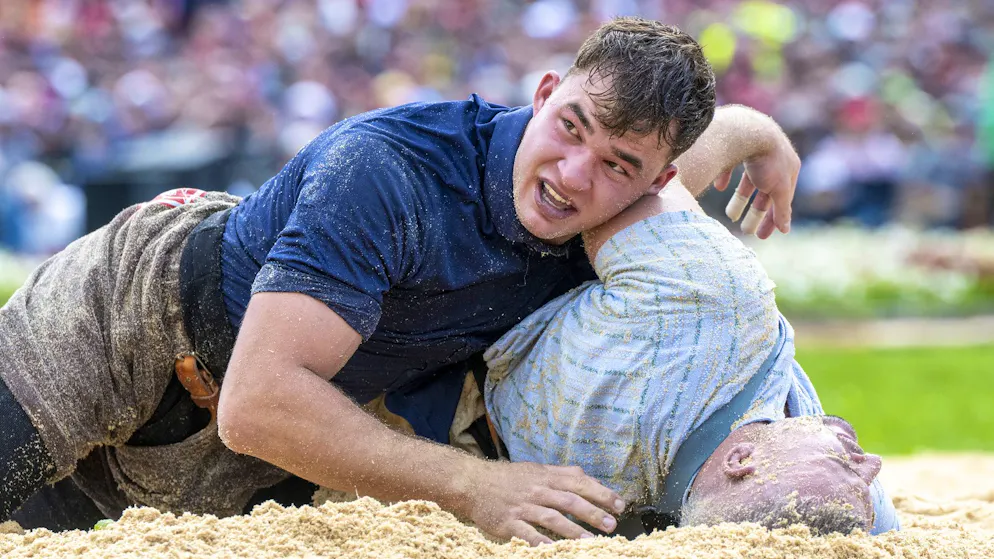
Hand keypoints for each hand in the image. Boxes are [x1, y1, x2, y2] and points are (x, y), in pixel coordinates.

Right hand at [463, 460, 625, 545]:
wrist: (473, 482)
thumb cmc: (509, 478)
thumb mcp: (536, 469)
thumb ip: (561, 474)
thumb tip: (588, 478)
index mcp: (546, 476)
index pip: (580, 482)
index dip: (602, 493)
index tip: (620, 505)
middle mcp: (537, 490)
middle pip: (570, 501)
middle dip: (593, 513)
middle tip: (612, 525)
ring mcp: (523, 506)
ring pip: (552, 518)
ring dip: (573, 531)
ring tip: (590, 541)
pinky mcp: (508, 522)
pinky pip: (528, 534)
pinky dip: (541, 542)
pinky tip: (553, 550)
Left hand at [714, 122, 799, 238]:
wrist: (745, 129)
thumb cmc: (766, 159)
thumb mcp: (778, 188)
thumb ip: (782, 209)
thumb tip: (786, 230)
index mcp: (788, 167)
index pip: (782, 199)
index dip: (773, 219)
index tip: (762, 237)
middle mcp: (773, 158)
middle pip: (765, 191)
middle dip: (756, 213)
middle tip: (746, 231)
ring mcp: (753, 150)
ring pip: (747, 180)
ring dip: (740, 199)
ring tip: (730, 216)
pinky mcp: (735, 144)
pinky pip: (730, 164)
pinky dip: (726, 177)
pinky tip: (718, 186)